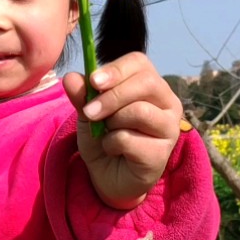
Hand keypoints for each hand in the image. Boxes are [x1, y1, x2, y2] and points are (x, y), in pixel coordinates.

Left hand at [63, 51, 181, 208]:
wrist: (107, 177)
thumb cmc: (103, 138)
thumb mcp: (88, 113)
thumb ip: (82, 95)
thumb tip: (71, 77)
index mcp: (150, 85)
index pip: (140, 63)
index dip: (116, 70)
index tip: (94, 82)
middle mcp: (167, 102)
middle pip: (146, 83)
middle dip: (112, 96)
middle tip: (89, 112)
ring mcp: (169, 127)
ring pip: (140, 111)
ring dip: (112, 122)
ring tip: (106, 134)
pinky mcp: (162, 152)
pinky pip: (130, 139)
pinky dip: (112, 144)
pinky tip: (115, 151)